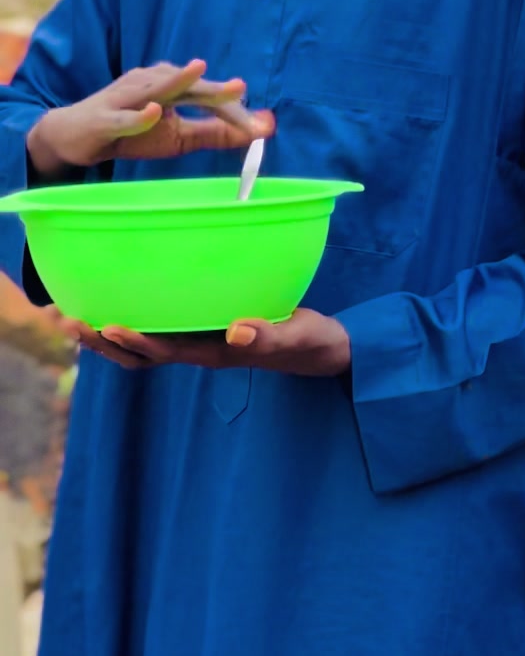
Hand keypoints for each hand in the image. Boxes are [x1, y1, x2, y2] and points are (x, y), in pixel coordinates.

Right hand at [27, 59, 273, 177]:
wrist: (76, 136)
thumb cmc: (132, 132)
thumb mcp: (180, 137)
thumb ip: (217, 132)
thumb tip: (262, 129)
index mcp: (171, 85)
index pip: (207, 96)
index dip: (233, 112)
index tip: (261, 127)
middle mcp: (150, 82)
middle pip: (188, 86)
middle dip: (215, 89)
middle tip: (241, 87)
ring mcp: (126, 97)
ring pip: (155, 90)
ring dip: (177, 81)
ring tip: (200, 71)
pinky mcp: (106, 117)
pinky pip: (125, 116)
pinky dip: (139, 115)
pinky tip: (155, 111)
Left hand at [47, 307, 350, 377]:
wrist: (322, 349)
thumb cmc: (310, 341)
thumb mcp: (296, 335)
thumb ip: (270, 334)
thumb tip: (237, 332)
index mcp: (217, 352)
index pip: (166, 350)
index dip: (135, 341)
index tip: (108, 326)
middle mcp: (202, 349)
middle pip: (142, 354)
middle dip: (106, 341)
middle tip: (70, 321)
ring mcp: (201, 342)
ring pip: (145, 345)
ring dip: (111, 335)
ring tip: (78, 315)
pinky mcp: (206, 330)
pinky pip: (161, 330)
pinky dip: (135, 320)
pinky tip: (121, 302)